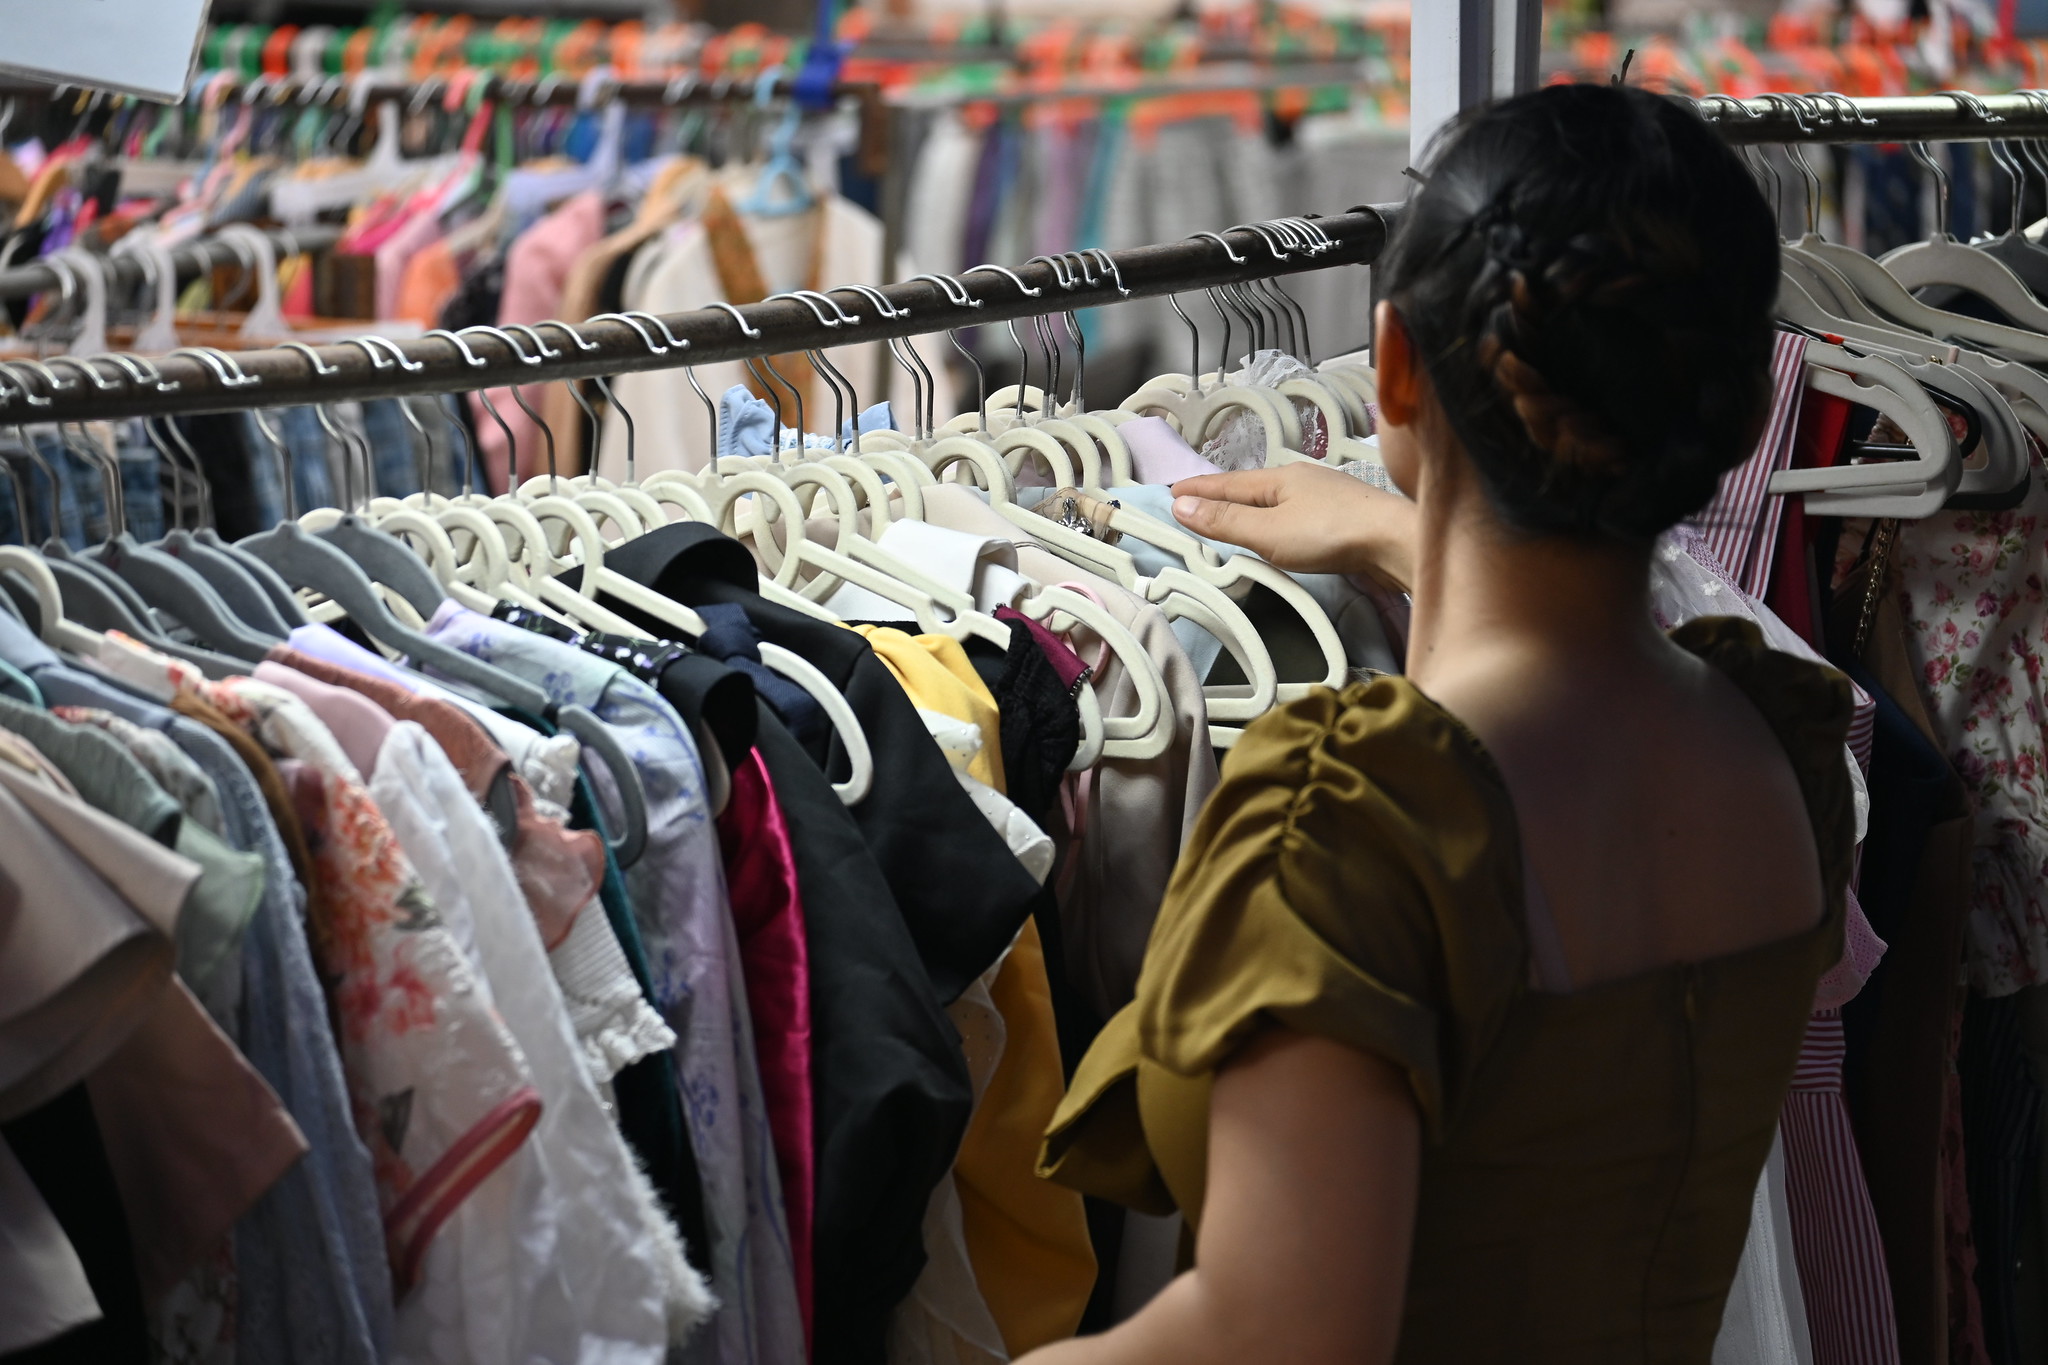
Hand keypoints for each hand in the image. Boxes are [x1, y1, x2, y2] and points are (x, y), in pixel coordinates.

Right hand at [1171, 464, 1417, 591]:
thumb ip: (1225, 521)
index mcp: (1279, 477)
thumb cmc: (1332, 534)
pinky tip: (1278, 532)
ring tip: (1229, 519)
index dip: (1196, 489)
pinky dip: (1273, 521)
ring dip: (1248, 509)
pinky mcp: (1342, 518)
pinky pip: (1294, 515)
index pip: (1225, 482)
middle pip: (1250, 489)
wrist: (1398, 542)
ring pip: (1275, 501)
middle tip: (1193, 505)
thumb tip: (1180, 503)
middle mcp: (1301, 480)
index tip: (1170, 492)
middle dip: (1220, 496)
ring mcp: (1324, 498)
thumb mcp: (1269, 532)